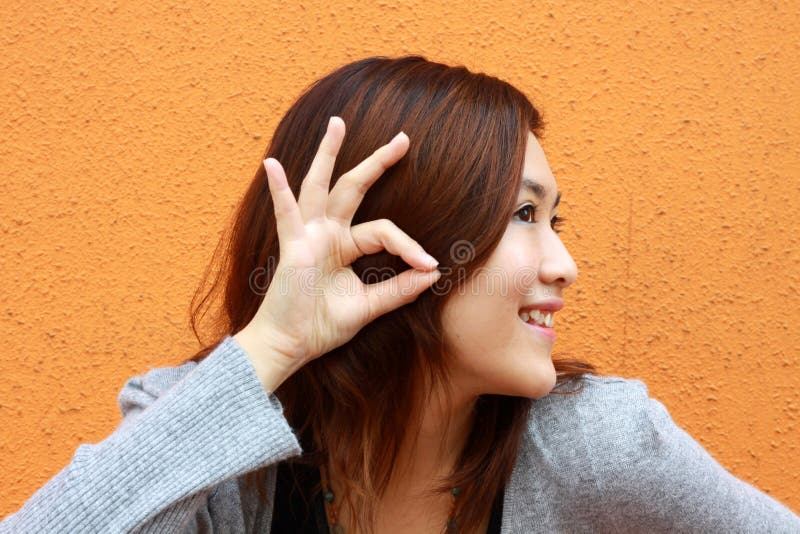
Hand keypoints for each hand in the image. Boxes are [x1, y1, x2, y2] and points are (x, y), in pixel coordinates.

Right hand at [234, 117, 440, 387]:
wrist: (291, 347)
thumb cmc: (323, 326)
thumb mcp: (369, 306)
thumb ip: (398, 289)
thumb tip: (434, 272)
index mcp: (346, 246)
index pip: (385, 231)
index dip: (409, 245)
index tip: (430, 264)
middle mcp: (328, 233)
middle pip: (354, 188)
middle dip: (378, 162)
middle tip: (403, 138)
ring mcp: (309, 235)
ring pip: (321, 186)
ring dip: (328, 154)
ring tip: (337, 123)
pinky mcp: (292, 247)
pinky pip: (286, 215)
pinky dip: (279, 190)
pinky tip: (272, 164)